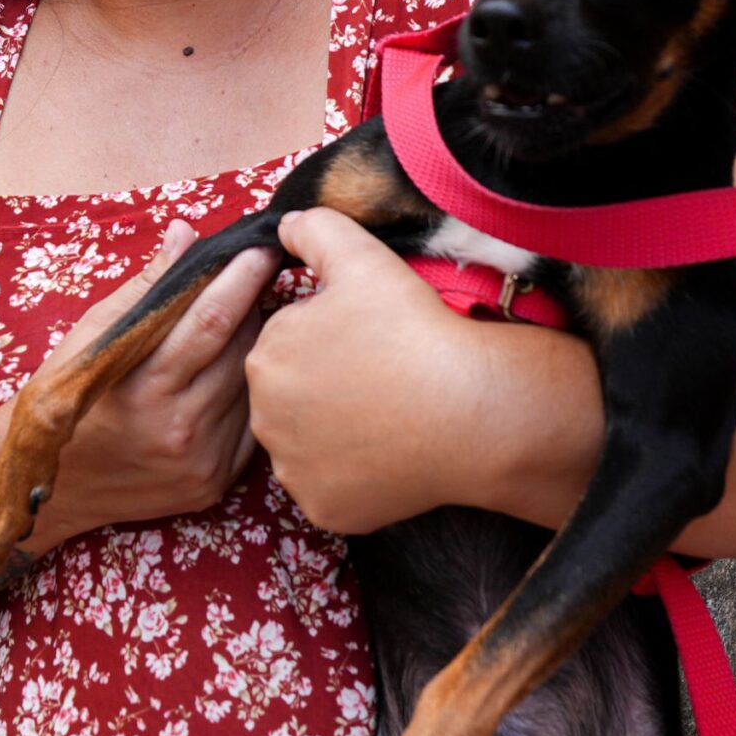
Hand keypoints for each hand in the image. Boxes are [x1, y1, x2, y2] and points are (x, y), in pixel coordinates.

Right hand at [28, 219, 277, 545]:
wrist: (55, 486)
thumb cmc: (68, 399)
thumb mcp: (92, 336)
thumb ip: (146, 287)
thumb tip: (186, 233)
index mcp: (143, 387)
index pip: (211, 321)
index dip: (241, 279)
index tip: (261, 249)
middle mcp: (178, 428)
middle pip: (241, 350)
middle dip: (254, 306)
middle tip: (256, 278)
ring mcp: (201, 461)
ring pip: (253, 384)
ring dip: (256, 346)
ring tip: (245, 321)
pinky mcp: (215, 482)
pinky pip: (251, 422)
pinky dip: (249, 391)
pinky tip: (234, 372)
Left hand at [250, 209, 596, 534]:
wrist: (470, 410)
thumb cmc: (414, 330)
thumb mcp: (361, 257)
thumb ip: (314, 229)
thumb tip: (284, 226)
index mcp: (266, 356)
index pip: (287, 343)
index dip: (328, 336)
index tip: (367, 337)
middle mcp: (265, 418)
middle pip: (290, 395)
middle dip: (324, 385)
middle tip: (378, 375)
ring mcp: (294, 471)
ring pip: (307, 443)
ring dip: (334, 430)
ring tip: (385, 412)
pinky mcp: (324, 509)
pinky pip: (331, 487)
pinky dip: (354, 475)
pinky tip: (388, 452)